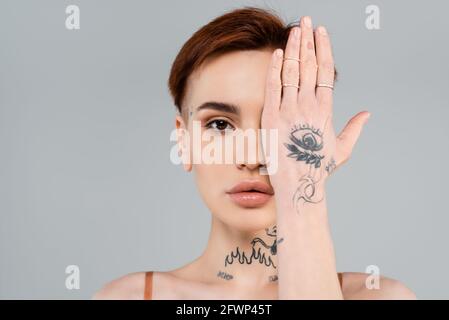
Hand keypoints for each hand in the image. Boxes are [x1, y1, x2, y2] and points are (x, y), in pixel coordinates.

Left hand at [261, 16, 369, 212]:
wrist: (298, 183)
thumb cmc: (318, 168)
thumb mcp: (341, 148)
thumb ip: (354, 128)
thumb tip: (367, 113)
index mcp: (325, 109)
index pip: (325, 71)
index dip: (323, 49)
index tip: (321, 33)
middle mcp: (308, 105)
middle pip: (309, 65)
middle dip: (307, 41)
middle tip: (306, 21)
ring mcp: (288, 109)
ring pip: (291, 71)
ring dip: (293, 48)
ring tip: (293, 30)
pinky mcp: (271, 116)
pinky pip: (272, 86)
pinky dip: (274, 68)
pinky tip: (277, 52)